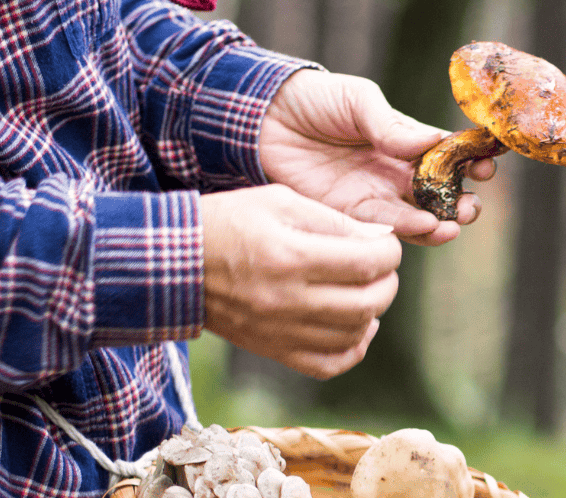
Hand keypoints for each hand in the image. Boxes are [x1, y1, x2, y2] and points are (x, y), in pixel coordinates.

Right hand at [201, 185, 400, 378]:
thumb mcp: (280, 201)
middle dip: (387, 282)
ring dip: (372, 312)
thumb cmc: (228, 222)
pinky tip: (355, 325)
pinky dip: (353, 348)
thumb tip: (381, 238)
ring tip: (366, 290)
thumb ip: (334, 220)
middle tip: (381, 266)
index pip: (366, 262)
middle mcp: (288, 300)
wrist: (176, 263)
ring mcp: (280, 331)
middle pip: (367, 303)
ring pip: (354, 334)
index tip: (385, 244)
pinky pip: (329, 364)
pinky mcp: (273, 350)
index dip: (389, 252)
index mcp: (290, 255)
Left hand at [259, 70, 495, 245]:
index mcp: (405, 140)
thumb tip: (435, 140)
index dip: (471, 162)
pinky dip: (407, 231)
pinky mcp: (348, 215)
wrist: (262, 117)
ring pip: (418, 217)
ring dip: (440, 223)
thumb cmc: (314, 99)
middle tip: (470, 207)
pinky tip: (424, 228)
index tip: (487, 165)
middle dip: (461, 202)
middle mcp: (395, 172)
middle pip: (440, 195)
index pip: (448, 156)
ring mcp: (374, 195)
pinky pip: (384, 229)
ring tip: (452, 224)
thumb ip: (391, 124)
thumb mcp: (358, 101)